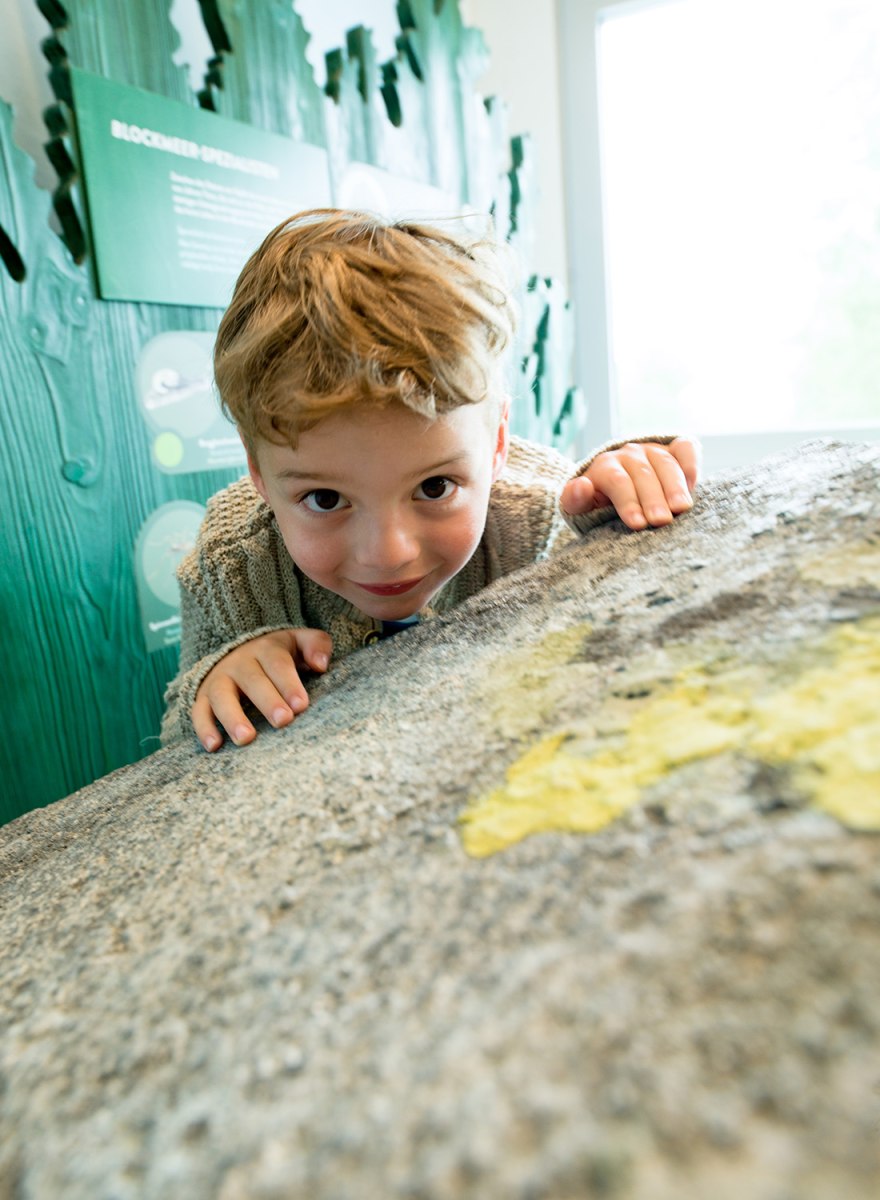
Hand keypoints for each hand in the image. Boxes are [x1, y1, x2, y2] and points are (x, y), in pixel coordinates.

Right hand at [193, 627, 331, 751]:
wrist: (241, 651)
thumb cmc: (280, 655)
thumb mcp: (300, 642)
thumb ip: (317, 646)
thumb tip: (321, 664)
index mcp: (266, 649)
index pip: (278, 663)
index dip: (289, 683)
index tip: (301, 705)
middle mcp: (240, 662)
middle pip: (252, 680)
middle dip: (268, 701)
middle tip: (283, 720)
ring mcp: (219, 679)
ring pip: (221, 696)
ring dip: (232, 717)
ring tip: (247, 738)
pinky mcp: (203, 697)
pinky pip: (198, 711)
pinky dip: (204, 728)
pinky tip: (214, 746)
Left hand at [561, 438, 698, 529]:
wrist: (619, 493)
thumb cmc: (601, 506)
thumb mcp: (583, 508)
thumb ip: (575, 500)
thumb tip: (581, 485)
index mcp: (604, 467)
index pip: (617, 481)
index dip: (628, 502)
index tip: (638, 524)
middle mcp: (629, 454)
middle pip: (642, 473)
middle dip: (652, 498)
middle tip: (661, 521)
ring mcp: (653, 450)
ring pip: (665, 462)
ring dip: (674, 485)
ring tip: (680, 508)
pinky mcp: (674, 449)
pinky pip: (685, 449)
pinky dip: (690, 463)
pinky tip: (693, 484)